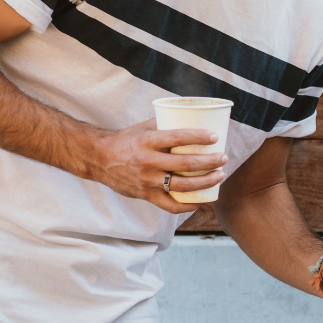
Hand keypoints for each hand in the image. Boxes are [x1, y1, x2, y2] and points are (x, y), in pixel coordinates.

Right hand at [90, 118, 228, 213]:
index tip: (215, 137)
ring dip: (205, 182)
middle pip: (186, 165)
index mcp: (148, 141)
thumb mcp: (144, 128)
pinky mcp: (145, 195)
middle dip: (210, 162)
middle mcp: (147, 161)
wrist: (99, 159)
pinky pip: (169, 205)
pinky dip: (187, 205)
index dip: (199, 137)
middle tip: (223, 158)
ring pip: (182, 186)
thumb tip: (193, 116)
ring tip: (219, 176)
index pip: (178, 138)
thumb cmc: (127, 140)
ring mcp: (146, 181)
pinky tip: (200, 201)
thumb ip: (166, 124)